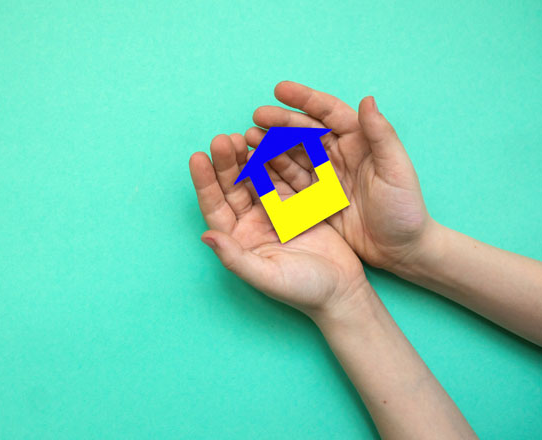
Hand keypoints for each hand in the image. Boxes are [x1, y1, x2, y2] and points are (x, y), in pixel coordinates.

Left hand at [189, 133, 367, 317]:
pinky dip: (276, 158)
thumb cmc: (303, 290)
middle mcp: (250, 222)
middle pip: (232, 187)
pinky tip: (272, 140)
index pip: (215, 206)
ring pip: (256, 176)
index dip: (205, 182)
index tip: (198, 157)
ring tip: (246, 134)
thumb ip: (235, 257)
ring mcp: (273, 210)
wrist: (343, 291)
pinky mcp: (297, 202)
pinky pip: (282, 175)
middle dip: (227, 162)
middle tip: (224, 139)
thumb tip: (205, 236)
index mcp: (238, 239)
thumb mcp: (266, 276)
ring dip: (249, 156)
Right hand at [245, 81, 433, 270]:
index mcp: (360, 141)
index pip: (329, 113)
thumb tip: (366, 99)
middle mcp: (340, 154)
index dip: (305, 99)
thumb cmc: (406, 210)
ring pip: (293, 154)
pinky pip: (290, 181)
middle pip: (305, 131)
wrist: (402, 251)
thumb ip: (381, 135)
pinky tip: (255, 165)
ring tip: (249, 138)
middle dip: (280, 121)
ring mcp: (326, 177)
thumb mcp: (396, 171)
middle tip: (256, 116)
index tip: (280, 90)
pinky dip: (272, 172)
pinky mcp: (317, 199)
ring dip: (272, 145)